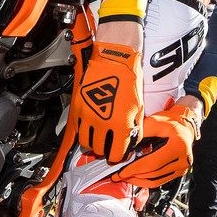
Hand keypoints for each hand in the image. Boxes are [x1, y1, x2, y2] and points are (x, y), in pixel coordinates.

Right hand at [70, 40, 142, 162]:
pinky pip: (78, 129)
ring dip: (93, 144)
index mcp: (121, 125)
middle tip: (108, 147)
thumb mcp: (138, 106)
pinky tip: (91, 128)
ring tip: (99, 138)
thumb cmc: (128, 78)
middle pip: (99, 150)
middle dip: (105, 151)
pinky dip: (84, 132)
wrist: (113, 59)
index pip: (116, 153)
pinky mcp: (78, 108)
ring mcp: (88, 116)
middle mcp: (102, 123)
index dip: (118, 156)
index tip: (118, 154)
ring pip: (85, 142)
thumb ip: (134, 127)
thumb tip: (131, 140)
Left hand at [115, 100, 201, 186]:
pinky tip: (136, 178)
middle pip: (153, 174)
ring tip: (125, 177)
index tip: (120, 172)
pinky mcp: (179, 172)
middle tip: (118, 176)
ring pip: (156, 181)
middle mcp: (183, 159)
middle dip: (133, 176)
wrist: (185, 125)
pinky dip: (146, 181)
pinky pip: (160, 181)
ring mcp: (182, 168)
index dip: (134, 169)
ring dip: (138, 181)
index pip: (152, 163)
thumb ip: (140, 135)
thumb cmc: (170, 121)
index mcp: (178, 146)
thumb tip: (124, 149)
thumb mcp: (154, 122)